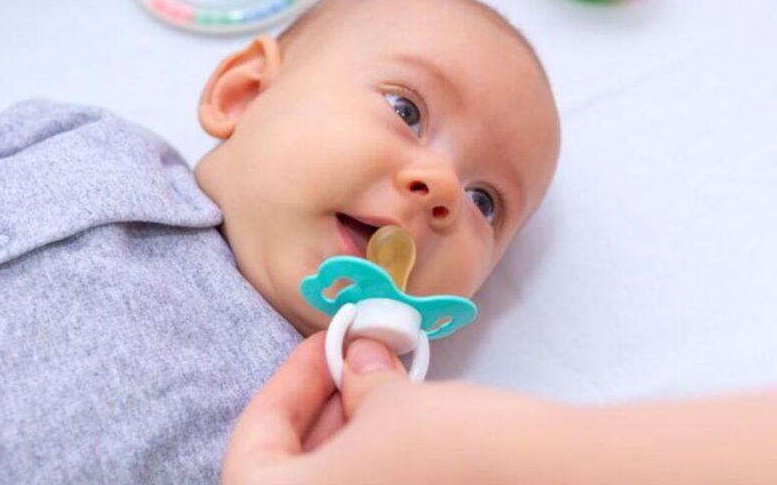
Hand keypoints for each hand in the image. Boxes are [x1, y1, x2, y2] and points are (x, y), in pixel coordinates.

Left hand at [223, 334, 569, 484]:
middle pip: (294, 471)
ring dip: (353, 436)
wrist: (562, 482)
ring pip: (339, 483)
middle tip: (355, 361)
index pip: (252, 449)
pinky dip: (381, 464)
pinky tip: (410, 427)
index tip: (323, 344)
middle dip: (323, 411)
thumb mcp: (391, 404)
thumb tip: (358, 359)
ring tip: (388, 387)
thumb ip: (356, 383)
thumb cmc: (460, 451)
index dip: (285, 387)